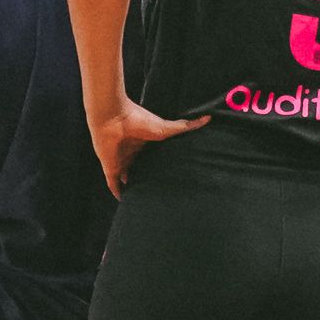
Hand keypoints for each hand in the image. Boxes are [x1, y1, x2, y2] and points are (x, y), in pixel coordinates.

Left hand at [89, 99, 205, 193]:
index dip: (159, 167)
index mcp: (145, 144)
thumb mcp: (166, 128)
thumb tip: (208, 119)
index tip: (171, 176)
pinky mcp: (111, 168)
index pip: (152, 159)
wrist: (113, 117)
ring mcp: (121, 161)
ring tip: (143, 200)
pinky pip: (113, 185)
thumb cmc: (138, 119)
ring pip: (127, 178)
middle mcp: (133, 154)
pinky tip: (123, 202)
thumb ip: (185, 127)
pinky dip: (118, 193)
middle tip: (159, 192)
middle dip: (147, 178)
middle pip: (140, 169)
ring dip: (133, 187)